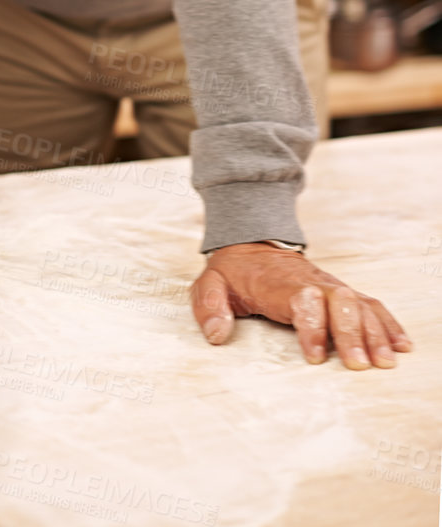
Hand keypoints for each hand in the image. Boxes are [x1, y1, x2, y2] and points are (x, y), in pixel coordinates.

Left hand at [191, 243, 412, 368]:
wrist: (251, 243)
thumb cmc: (233, 272)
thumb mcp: (209, 283)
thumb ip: (208, 307)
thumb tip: (217, 335)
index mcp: (278, 284)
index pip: (304, 300)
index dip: (313, 327)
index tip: (314, 357)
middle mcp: (312, 283)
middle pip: (341, 302)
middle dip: (352, 334)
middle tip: (359, 366)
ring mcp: (330, 286)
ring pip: (360, 304)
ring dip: (375, 333)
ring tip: (385, 363)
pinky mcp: (341, 292)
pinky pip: (371, 304)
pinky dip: (388, 323)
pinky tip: (401, 345)